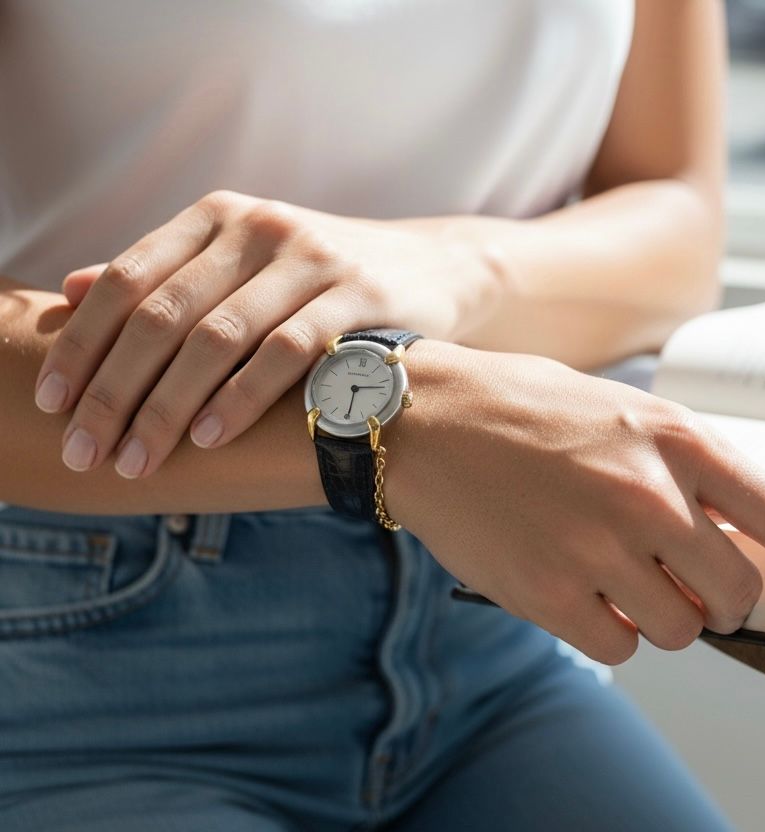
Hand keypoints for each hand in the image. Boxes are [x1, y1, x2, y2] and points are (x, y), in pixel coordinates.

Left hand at [33, 190, 498, 477]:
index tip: (52, 401)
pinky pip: (285, 352)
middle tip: (83, 450)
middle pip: (163, 316)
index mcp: (217, 216)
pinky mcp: (357, 294)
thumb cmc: (321, 278)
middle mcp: (258, 227)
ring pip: (217, 337)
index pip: (128, 279)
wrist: (430, 268)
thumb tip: (71, 290)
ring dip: (166, 406)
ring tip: (136, 460)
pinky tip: (208, 437)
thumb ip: (164, 276)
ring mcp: (310, 258)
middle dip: (114, 390)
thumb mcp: (241, 263)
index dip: (82, 342)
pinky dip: (240, 397)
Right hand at [387, 340, 764, 664]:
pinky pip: (617, 646)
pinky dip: (603, 629)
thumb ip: (678, 466)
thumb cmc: (515, 408)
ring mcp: (599, 548)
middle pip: (735, 594)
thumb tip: (725, 532)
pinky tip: (568, 588)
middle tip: (675, 581)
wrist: (425, 421)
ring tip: (605, 575)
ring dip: (652, 613)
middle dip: (713, 598)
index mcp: (673, 438)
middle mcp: (648, 495)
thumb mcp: (616, 408)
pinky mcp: (549, 594)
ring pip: (678, 629)